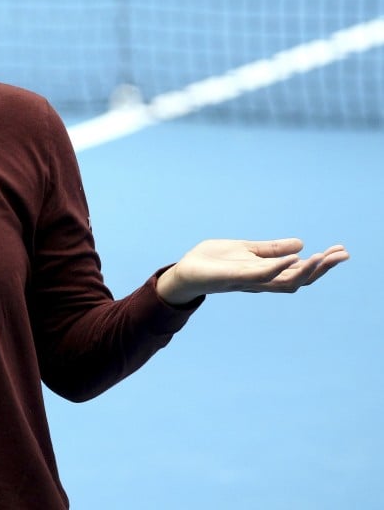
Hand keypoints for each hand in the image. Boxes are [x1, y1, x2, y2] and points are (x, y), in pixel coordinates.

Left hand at [156, 238, 348, 305]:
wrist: (183, 272)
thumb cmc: (212, 262)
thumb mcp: (246, 249)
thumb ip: (271, 249)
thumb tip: (301, 244)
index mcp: (265, 274)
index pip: (299, 271)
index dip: (321, 264)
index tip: (340, 251)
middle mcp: (261, 281)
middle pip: (299, 279)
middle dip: (322, 268)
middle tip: (342, 254)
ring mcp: (248, 281)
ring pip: (285, 281)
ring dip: (306, 269)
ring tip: (323, 256)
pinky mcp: (233, 277)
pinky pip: (261, 275)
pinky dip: (279, 267)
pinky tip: (294, 258)